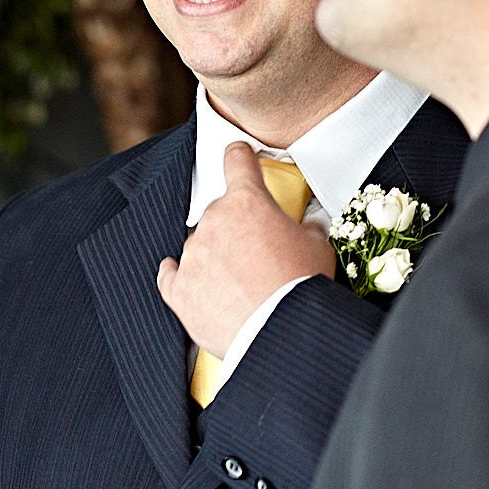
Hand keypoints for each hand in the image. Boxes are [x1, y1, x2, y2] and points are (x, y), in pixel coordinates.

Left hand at [158, 142, 334, 356]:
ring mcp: (192, 255)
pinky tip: (188, 281)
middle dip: (236, 227)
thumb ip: (309, 228)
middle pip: (220, 212)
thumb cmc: (300, 287)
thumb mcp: (318, 247)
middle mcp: (213, 221)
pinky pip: (170, 275)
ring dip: (214, 256)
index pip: (237, 161)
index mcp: (248, 201)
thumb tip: (311, 224)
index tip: (238, 155)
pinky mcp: (178, 288)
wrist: (278, 332)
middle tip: (258, 252)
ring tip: (240, 282)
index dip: (239, 155)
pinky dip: (179, 276)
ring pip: (199, 245)